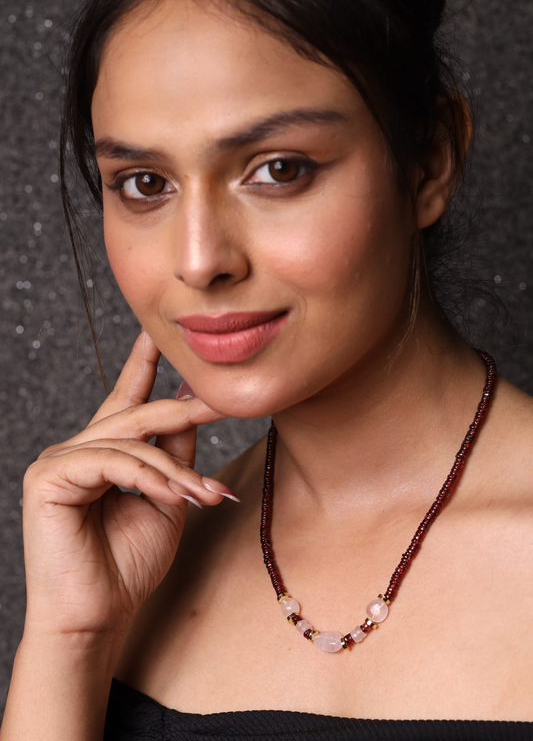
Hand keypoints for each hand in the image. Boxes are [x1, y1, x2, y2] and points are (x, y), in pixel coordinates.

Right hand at [21, 331, 231, 638]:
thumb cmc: (128, 564)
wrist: (98, 616)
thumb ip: (174, 455)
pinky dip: (149, 479)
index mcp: (103, 454)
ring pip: (130, 441)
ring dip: (176, 470)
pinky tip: (173, 498)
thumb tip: (190, 405)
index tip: (160, 333)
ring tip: (207, 495)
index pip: (126, 399)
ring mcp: (58, 461)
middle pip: (136, 415)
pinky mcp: (48, 477)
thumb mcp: (166, 500)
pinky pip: (112, 463)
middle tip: (221, 404)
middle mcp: (78, 450)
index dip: (143, 364)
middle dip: (182, 412)